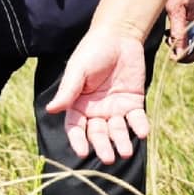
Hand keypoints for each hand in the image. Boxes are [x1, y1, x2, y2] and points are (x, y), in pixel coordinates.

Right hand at [46, 29, 151, 163]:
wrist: (119, 36)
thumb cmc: (92, 51)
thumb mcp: (78, 70)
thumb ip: (68, 91)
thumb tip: (51, 109)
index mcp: (78, 104)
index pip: (75, 127)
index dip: (78, 140)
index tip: (82, 152)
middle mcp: (95, 110)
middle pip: (98, 133)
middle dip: (102, 146)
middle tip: (109, 158)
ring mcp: (115, 108)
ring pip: (117, 130)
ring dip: (121, 142)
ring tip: (126, 152)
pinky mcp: (134, 103)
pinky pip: (136, 119)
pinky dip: (139, 127)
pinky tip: (142, 132)